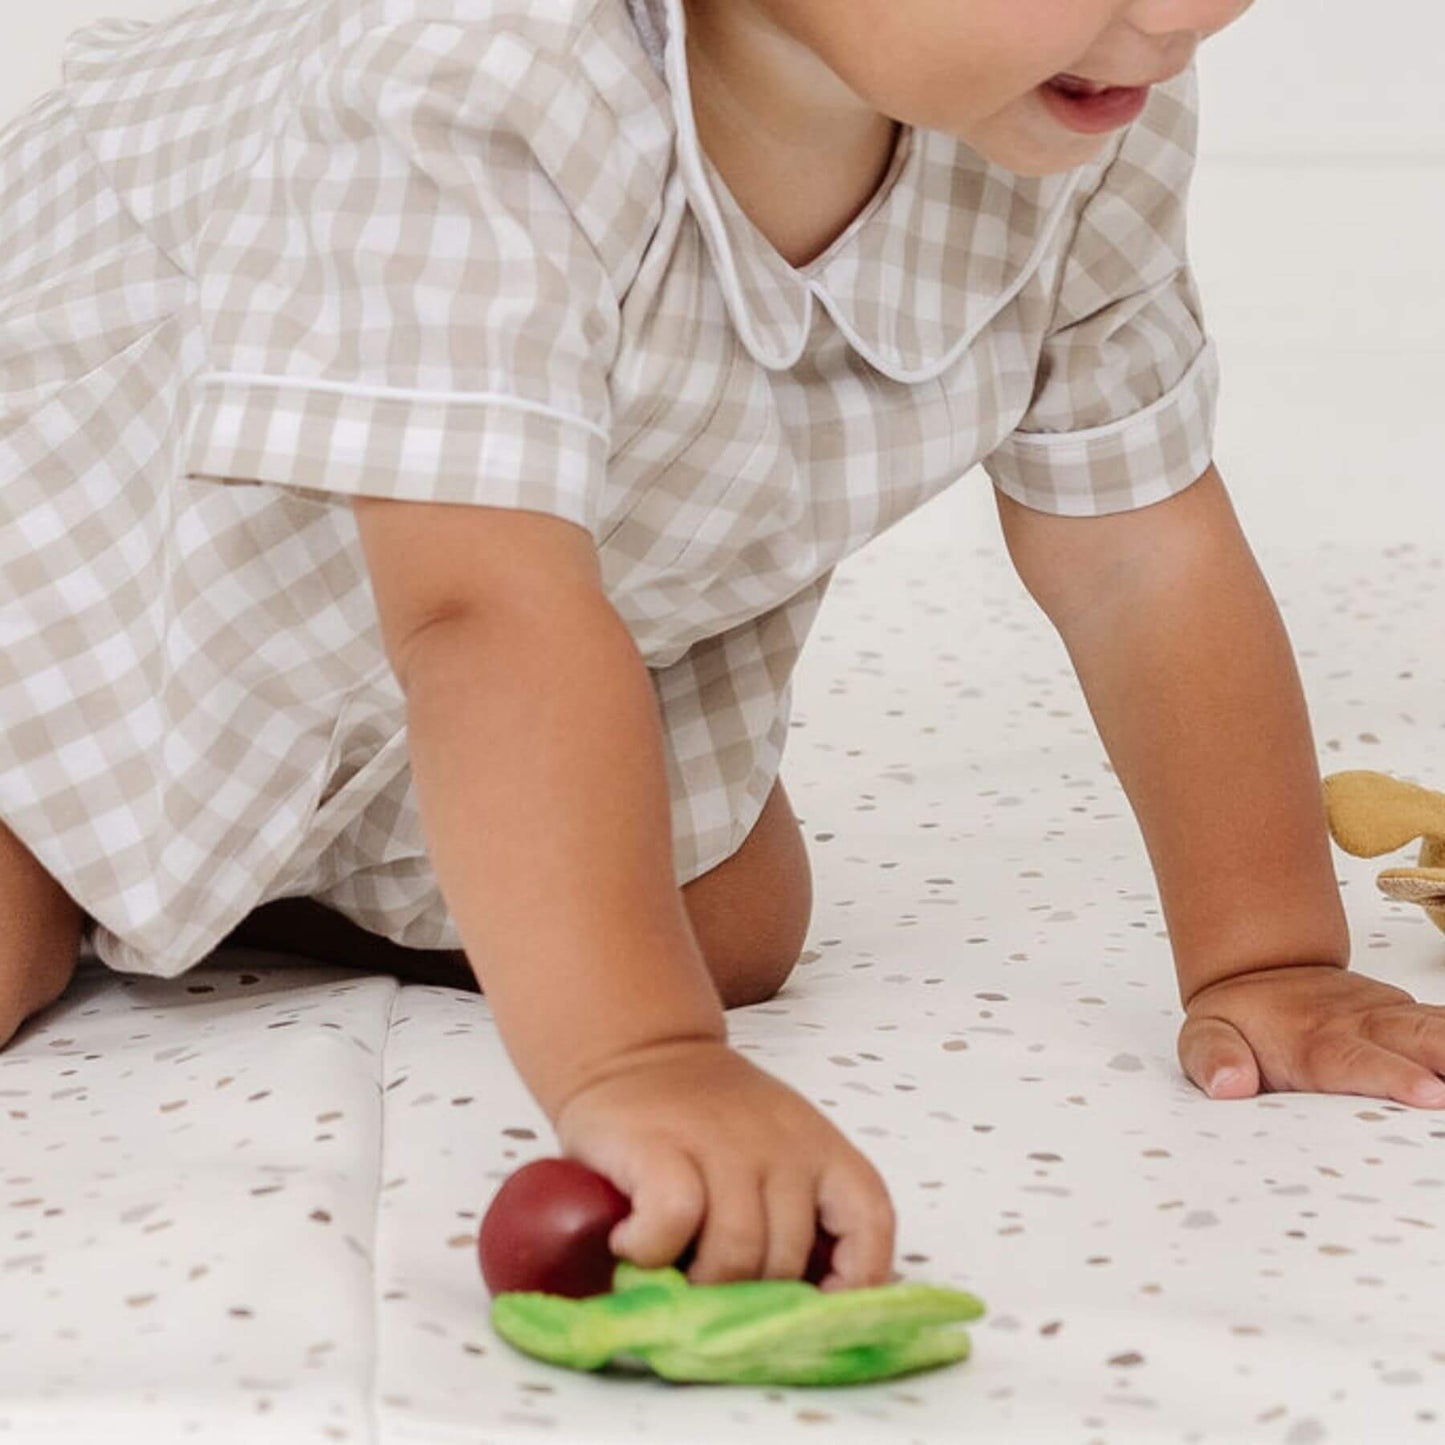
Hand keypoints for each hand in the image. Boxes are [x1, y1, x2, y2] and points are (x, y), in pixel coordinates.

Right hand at [551, 1036, 895, 1290]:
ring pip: (737, 1251)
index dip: (857, 1278)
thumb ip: (798, 1206)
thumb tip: (803, 1302)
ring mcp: (720, 1142)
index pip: (871, 1220)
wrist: (637, 1045)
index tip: (817, 1306)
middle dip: (749, 1296)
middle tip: (711, 1289)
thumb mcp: (776, 1145)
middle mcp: (779, 1144)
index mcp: (819, 1147)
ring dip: (702, 1282)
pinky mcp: (659, 1144)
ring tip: (672, 1270)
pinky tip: (633, 1242)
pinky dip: (652, 1249)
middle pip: (788, 1259)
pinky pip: (673, 1221)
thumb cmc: (708, 1114)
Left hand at [1178, 963, 1444, 1108]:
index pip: (1354, 1059)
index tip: (1430, 1093)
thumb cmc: (1238, 1021)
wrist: (1261, 972)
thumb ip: (1212, 1059)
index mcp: (1312, 1040)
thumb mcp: (1204, 1037)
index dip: (1392, 1075)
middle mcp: (1362, 1025)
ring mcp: (1393, 1018)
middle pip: (1417, 1038)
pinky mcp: (1413, 1020)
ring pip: (1443, 1029)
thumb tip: (1229, 1084)